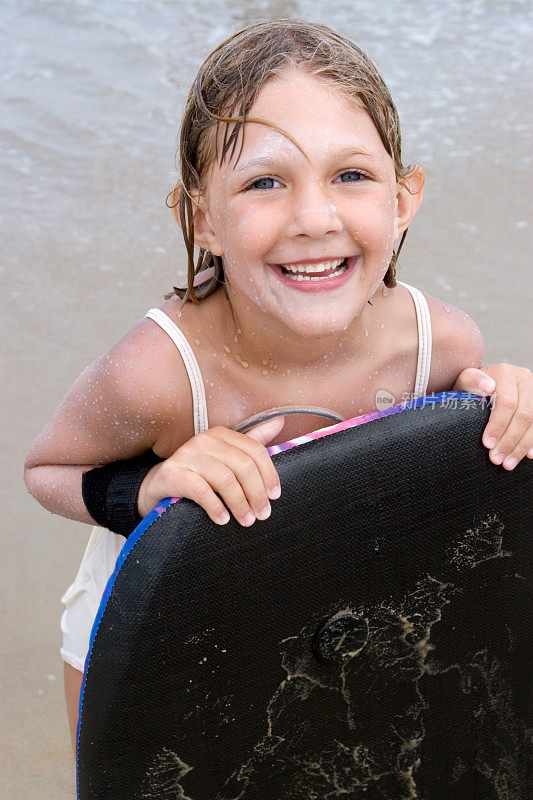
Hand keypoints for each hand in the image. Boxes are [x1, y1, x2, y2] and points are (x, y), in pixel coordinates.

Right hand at [137, 417, 284, 525]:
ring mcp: (187, 455)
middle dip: (256, 493)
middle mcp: (205, 440)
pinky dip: (215, 507)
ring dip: (239, 503)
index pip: (255, 451)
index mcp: (222, 434)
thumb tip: (280, 420)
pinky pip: (200, 491)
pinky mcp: (172, 473)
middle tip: (262, 515)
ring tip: (246, 520)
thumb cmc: (199, 472)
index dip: (269, 475)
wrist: (159, 484)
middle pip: (243, 466)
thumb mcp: (226, 456)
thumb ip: (252, 441)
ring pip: (224, 479)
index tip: (274, 496)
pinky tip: (223, 519)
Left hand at [453, 363, 532, 468]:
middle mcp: (523, 379)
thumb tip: (488, 386)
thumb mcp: (464, 382)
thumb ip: (471, 381)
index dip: (498, 426)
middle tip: (496, 459)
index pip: (507, 403)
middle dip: (509, 441)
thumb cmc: (469, 388)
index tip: (487, 444)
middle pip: (523, 415)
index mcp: (505, 373)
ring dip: (521, 446)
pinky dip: (532, 443)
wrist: (478, 386)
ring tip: (508, 464)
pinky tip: (527, 455)